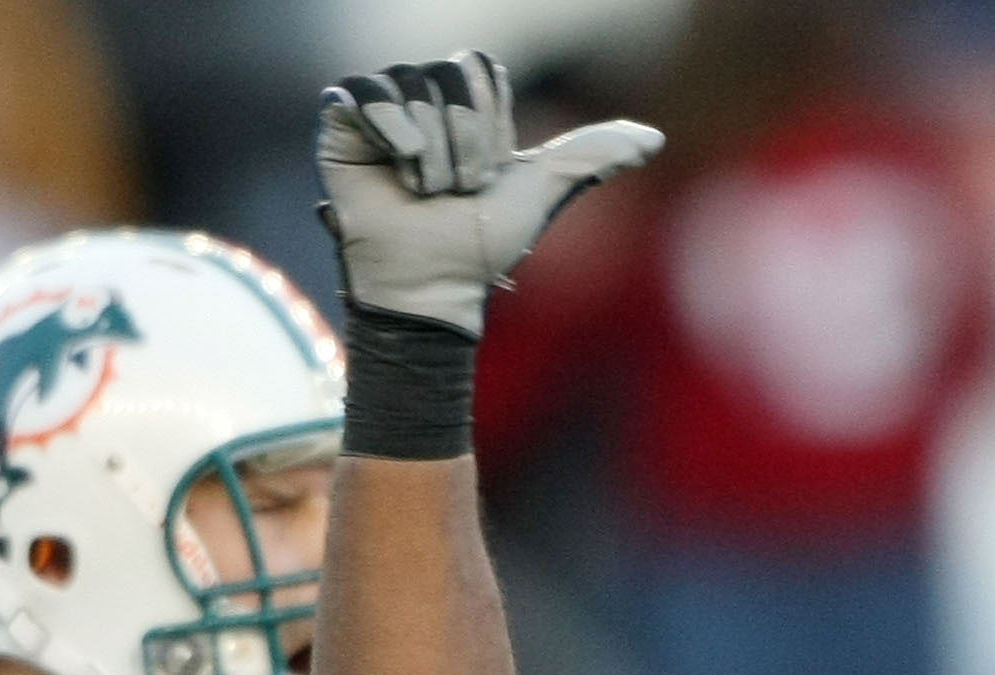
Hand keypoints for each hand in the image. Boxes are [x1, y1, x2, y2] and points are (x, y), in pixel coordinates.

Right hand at [315, 51, 661, 333]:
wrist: (433, 285)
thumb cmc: (481, 246)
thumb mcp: (543, 193)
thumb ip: (592, 157)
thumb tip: (655, 138)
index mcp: (464, 104)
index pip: (481, 69)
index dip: (490, 126)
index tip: (484, 176)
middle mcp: (421, 97)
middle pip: (452, 74)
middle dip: (465, 143)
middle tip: (452, 190)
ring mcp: (378, 106)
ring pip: (414, 87)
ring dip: (431, 154)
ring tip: (421, 192)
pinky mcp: (339, 119)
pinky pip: (367, 92)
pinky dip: (391, 133)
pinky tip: (394, 169)